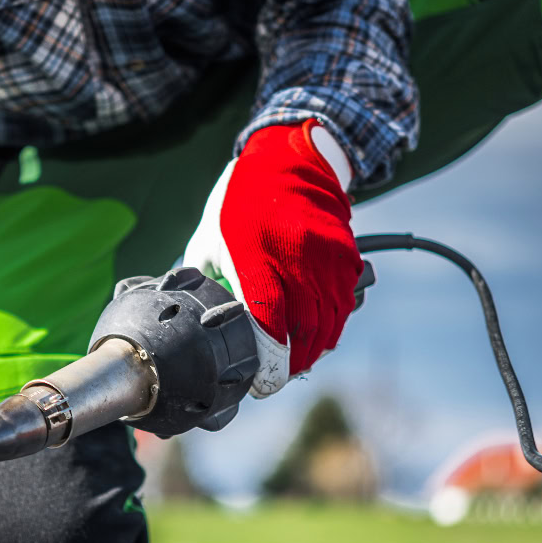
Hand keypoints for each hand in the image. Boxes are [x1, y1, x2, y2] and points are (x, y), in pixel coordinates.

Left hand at [183, 120, 362, 396]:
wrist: (287, 159)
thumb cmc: (239, 201)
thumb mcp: (208, 239)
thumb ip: (204, 282)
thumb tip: (196, 321)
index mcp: (254, 259)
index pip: (269, 326)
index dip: (269, 364)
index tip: (262, 383)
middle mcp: (294, 261)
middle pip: (303, 333)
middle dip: (292, 365)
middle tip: (278, 377)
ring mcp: (325, 258)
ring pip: (330, 323)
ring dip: (314, 349)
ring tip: (297, 360)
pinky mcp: (345, 255)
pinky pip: (345, 303)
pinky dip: (333, 324)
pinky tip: (318, 332)